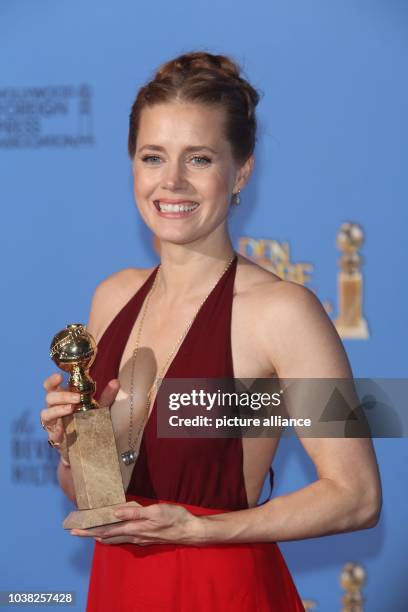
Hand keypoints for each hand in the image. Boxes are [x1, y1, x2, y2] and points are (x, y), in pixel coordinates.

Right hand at [41, 373, 119, 461]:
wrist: (86, 446)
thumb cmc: (89, 420)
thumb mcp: (100, 407)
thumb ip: (107, 396)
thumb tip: (116, 382)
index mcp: (62, 397)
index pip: (50, 385)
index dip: (52, 380)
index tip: (60, 376)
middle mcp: (54, 407)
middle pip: (49, 397)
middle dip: (63, 395)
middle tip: (77, 397)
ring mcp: (52, 423)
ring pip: (46, 413)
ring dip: (57, 410)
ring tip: (71, 409)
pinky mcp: (54, 437)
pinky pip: (50, 433)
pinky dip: (56, 430)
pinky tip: (63, 429)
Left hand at [70, 501, 202, 545]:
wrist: (188, 530)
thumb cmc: (173, 517)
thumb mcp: (155, 510)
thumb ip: (135, 512)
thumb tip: (115, 512)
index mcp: (134, 528)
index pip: (107, 530)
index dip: (91, 530)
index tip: (76, 529)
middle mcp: (134, 535)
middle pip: (107, 536)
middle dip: (91, 534)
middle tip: (76, 532)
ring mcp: (139, 538)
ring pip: (115, 538)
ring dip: (101, 536)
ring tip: (90, 533)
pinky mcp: (145, 537)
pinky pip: (123, 538)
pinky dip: (113, 536)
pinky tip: (112, 534)